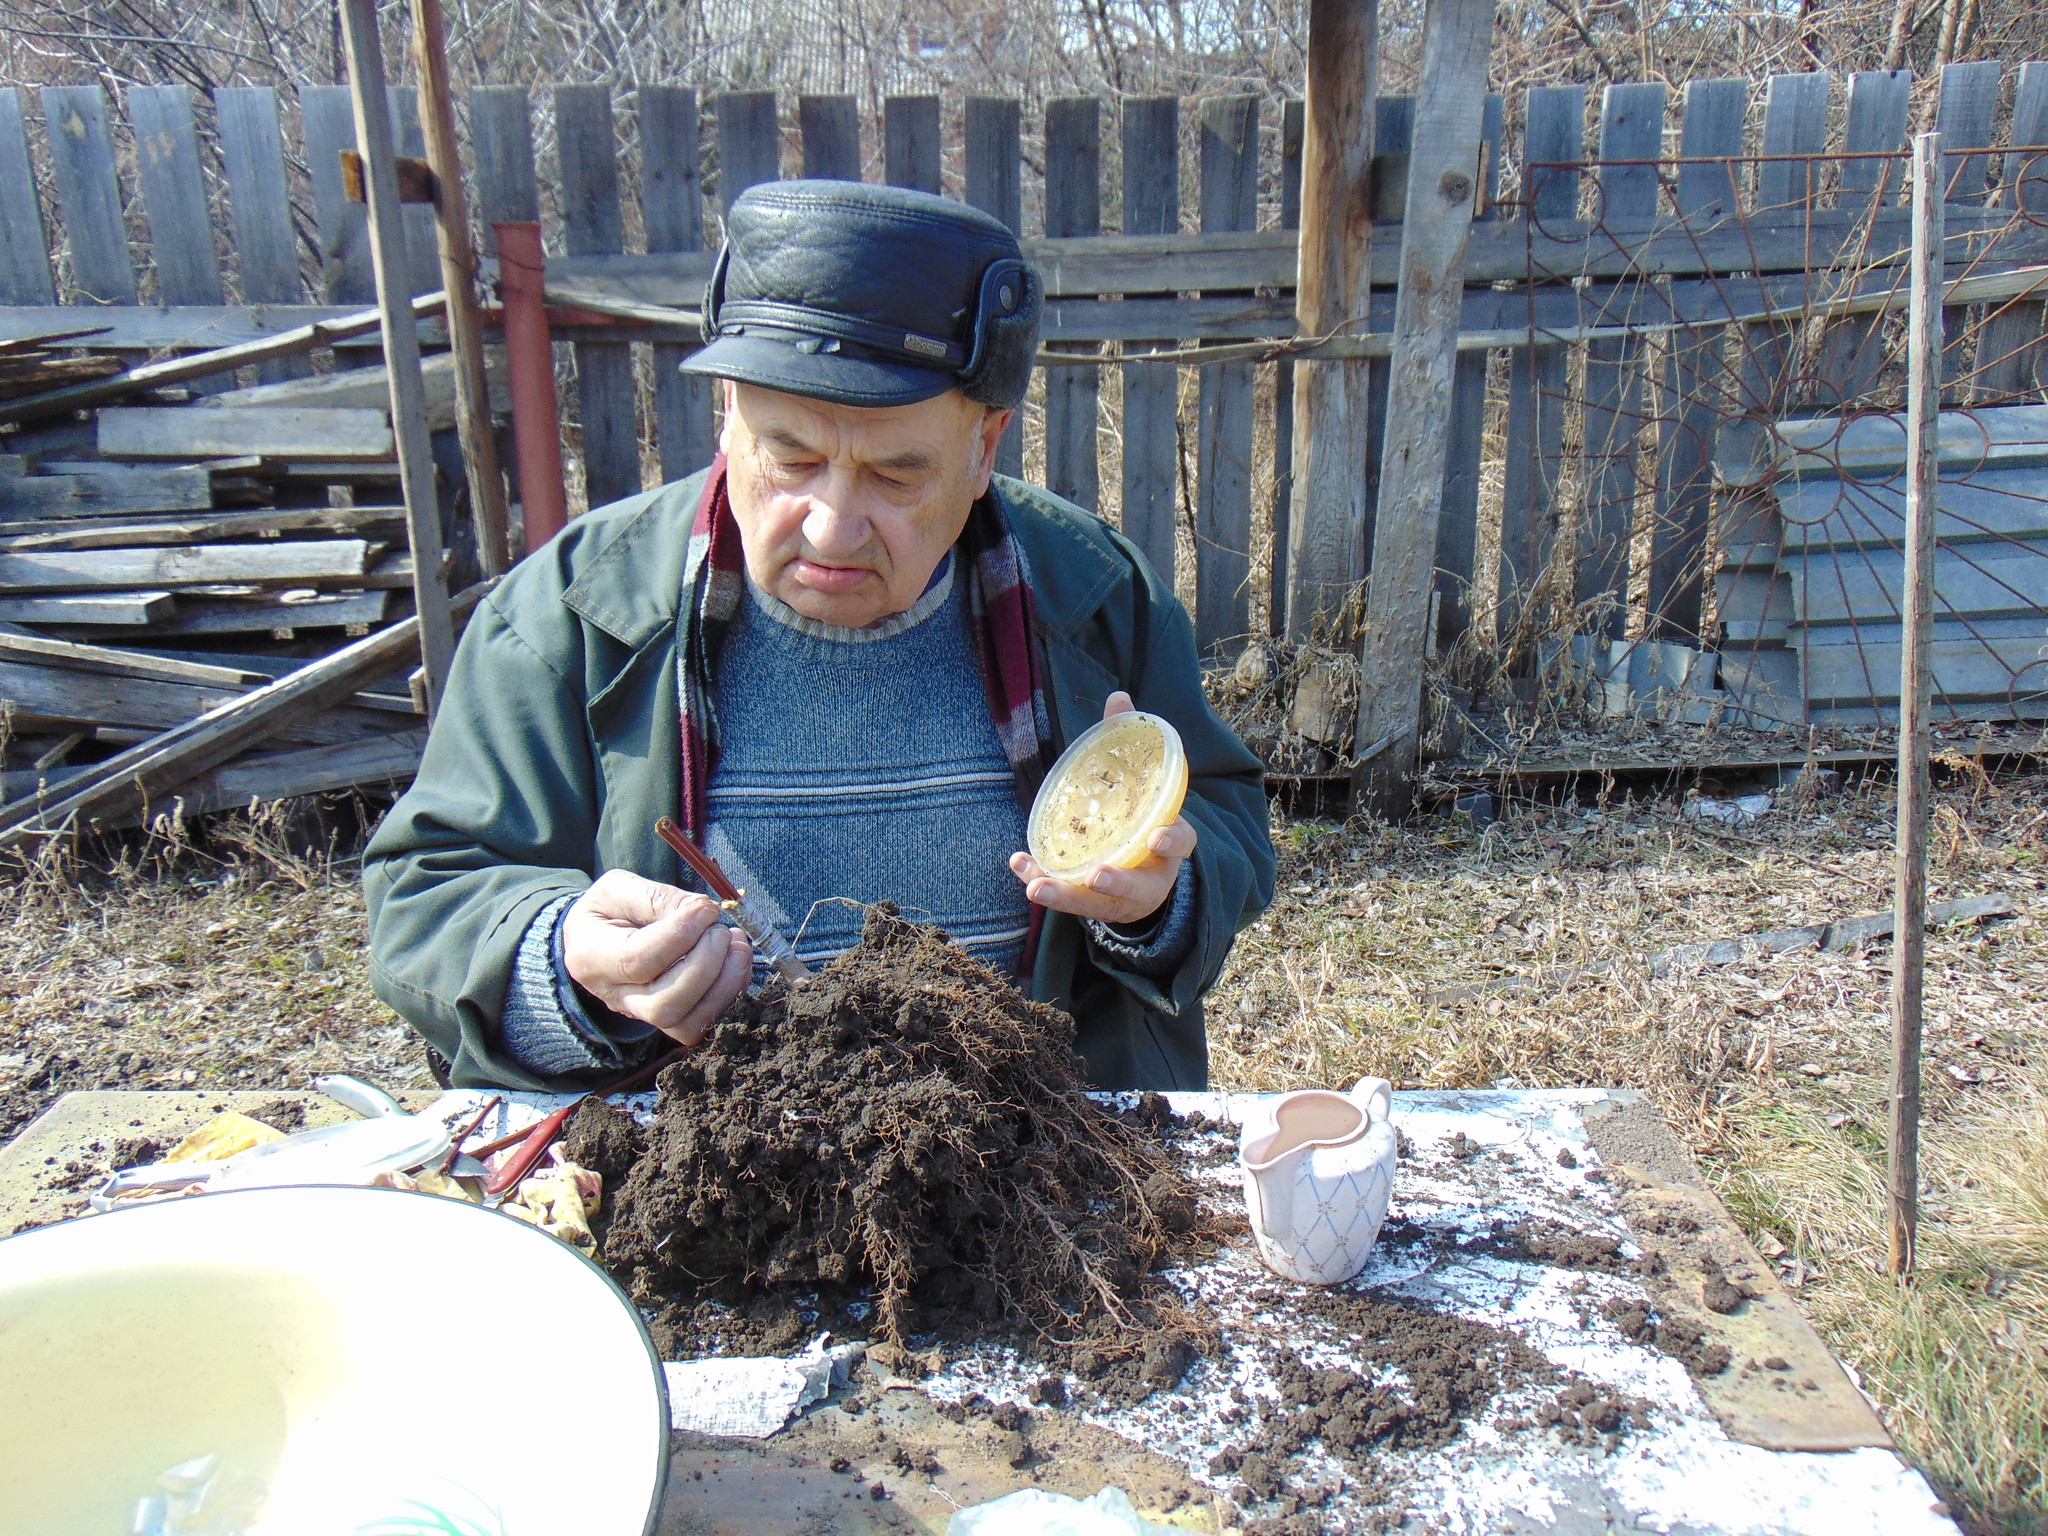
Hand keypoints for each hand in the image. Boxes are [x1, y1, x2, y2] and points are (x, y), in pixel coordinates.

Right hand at [560, 870, 752, 1047]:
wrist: (599, 937)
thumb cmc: (610, 909)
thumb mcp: (620, 888)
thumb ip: (658, 897)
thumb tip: (701, 910)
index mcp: (591, 958)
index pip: (636, 960)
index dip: (679, 935)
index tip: (707, 909)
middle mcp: (614, 996)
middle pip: (664, 1006)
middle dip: (705, 967)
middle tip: (721, 931)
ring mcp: (641, 1014)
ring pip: (685, 1025)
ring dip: (723, 986)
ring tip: (738, 946)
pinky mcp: (668, 1021)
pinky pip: (700, 1025)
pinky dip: (727, 996)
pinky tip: (736, 964)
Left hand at [1009, 691, 1197, 926]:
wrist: (1146, 872)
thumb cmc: (1141, 817)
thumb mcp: (1140, 784)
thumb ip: (1128, 743)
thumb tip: (1118, 697)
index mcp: (1170, 845)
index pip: (1182, 844)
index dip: (1172, 841)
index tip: (1156, 837)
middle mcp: (1151, 877)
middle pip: (1138, 887)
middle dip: (1117, 882)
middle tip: (1095, 874)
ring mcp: (1123, 899)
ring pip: (1098, 905)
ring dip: (1067, 896)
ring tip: (1038, 886)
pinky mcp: (1095, 907)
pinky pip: (1069, 901)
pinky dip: (1044, 884)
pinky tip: (1020, 868)